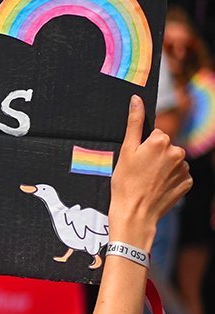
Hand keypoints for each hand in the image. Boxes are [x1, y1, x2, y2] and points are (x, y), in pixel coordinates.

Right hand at [110, 95, 191, 245]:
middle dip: (155, 156)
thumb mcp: (125, 151)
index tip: (136, 160)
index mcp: (161, 141)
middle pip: (165, 147)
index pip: (155, 135)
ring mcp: (184, 168)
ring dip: (163, 168)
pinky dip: (169, 180)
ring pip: (172, 161)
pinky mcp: (187, 182)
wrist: (135, 213)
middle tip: (140, 172)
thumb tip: (136, 100)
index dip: (144, 147)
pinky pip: (178, 175)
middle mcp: (177, 152)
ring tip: (148, 181)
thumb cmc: (126, 183)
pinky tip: (157, 188)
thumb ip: (134, 123)